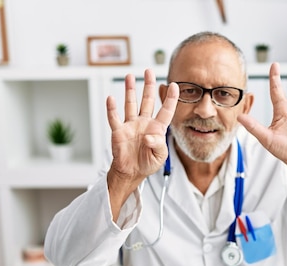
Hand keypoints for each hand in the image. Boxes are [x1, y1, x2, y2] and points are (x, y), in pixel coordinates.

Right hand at [106, 69, 178, 219]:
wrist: (131, 172)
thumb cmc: (147, 164)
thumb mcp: (159, 157)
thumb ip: (158, 145)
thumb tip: (150, 136)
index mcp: (157, 128)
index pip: (166, 110)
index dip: (171, 98)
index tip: (175, 85)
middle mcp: (144, 123)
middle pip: (147, 100)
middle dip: (148, 85)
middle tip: (148, 71)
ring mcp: (131, 125)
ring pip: (131, 104)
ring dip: (130, 90)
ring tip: (130, 76)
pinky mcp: (119, 131)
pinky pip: (115, 118)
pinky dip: (112, 109)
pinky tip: (111, 98)